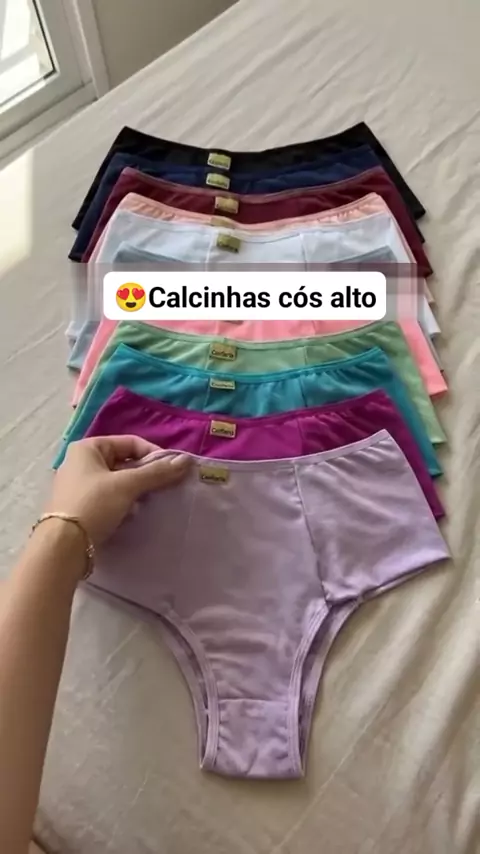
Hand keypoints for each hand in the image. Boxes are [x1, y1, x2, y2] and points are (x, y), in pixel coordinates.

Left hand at [47, 436, 191, 545]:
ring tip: (150, 502)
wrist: (63, 546)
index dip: (153, 454)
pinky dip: (124, 502)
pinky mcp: (81, 506)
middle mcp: (81, 462)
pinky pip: (110, 497)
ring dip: (136, 490)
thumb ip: (156, 472)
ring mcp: (79, 485)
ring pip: (118, 481)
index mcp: (87, 448)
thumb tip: (186, 460)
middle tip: (164, 487)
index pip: (130, 442)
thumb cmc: (94, 505)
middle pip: (124, 461)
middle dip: (145, 474)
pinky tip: (134, 514)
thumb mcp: (127, 485)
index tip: (171, 471)